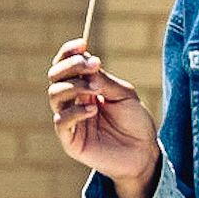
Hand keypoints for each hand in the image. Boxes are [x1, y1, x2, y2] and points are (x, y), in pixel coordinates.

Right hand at [46, 40, 161, 192]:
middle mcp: (72, 100)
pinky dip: (75, 111)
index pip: (66, 65)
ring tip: (96, 90)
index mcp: (84, 87)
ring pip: (54, 95)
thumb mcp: (123, 94)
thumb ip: (103, 80)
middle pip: (55, 76)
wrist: (144, 153)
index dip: (69, 53)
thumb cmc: (135, 122)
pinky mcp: (70, 139)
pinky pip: (61, 121)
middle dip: (70, 66)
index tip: (82, 44)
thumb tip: (86, 61)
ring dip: (73, 86)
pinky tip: (93, 110)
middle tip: (91, 65)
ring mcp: (69, 119)